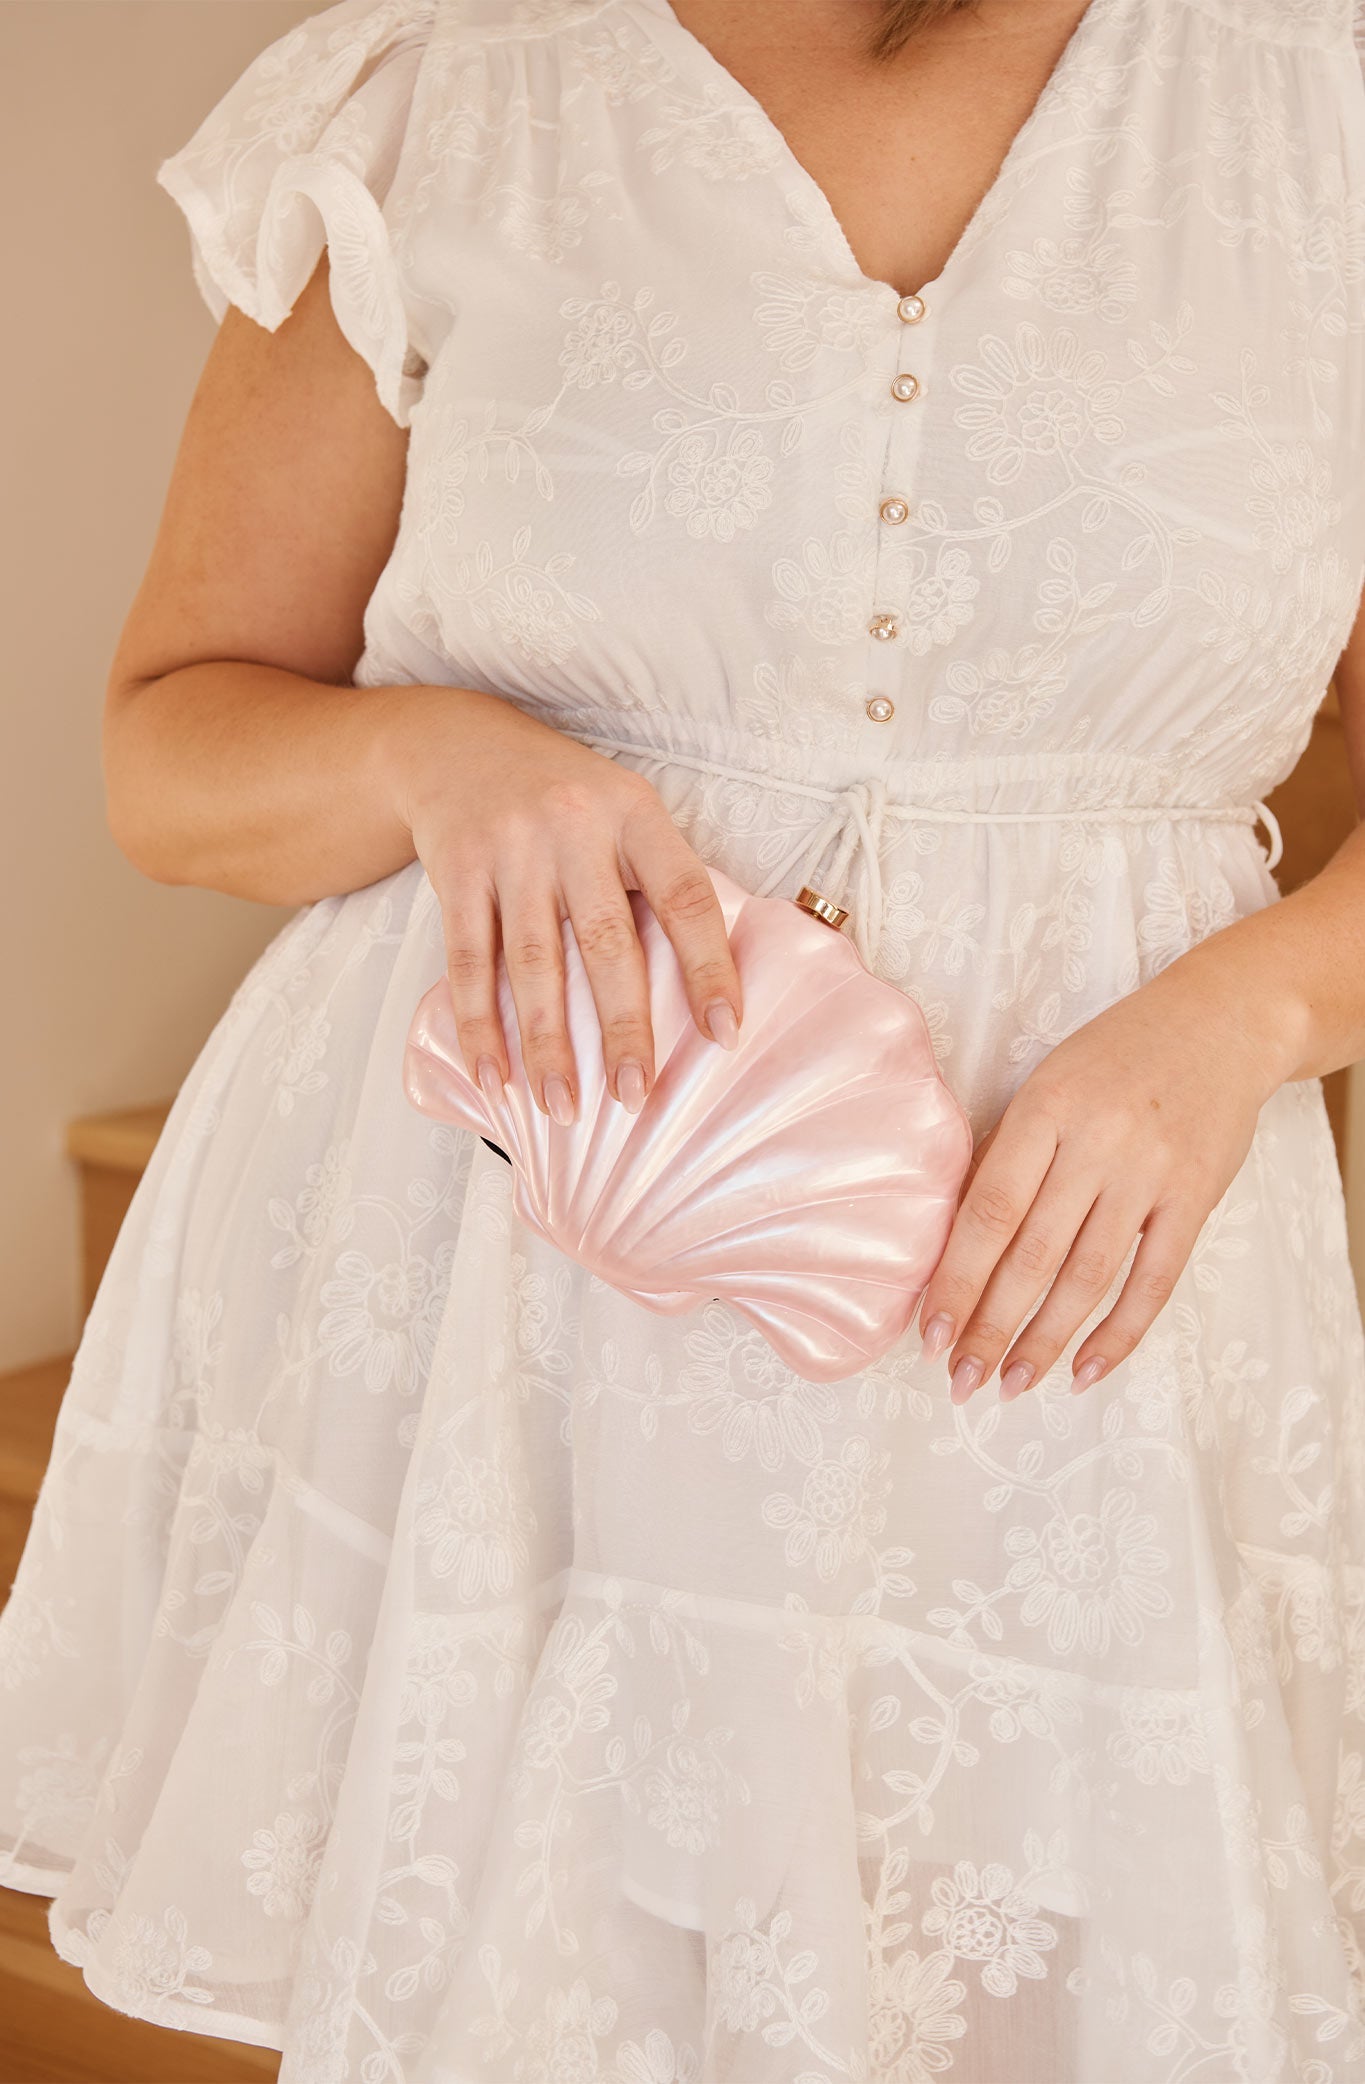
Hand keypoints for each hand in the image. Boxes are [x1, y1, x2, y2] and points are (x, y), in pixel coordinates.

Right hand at [387, 687, 741, 1119]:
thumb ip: (655, 877)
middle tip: (635, 1097)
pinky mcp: (455, 869)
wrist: (455, 744)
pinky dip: (480, 1025)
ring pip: (534, 963)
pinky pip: (468, 961)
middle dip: (622, 1029)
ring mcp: (510, 848)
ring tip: (562, 1107)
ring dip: (547, 1045)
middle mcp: (574, 826)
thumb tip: (705, 986)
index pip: (685, 898)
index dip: (709, 967)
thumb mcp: (621, 809)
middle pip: (606, 943)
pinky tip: (494, 1075)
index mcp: (634, 812)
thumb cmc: (563, 798)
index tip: (725, 1034)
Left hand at [914, 955, 1298, 1402]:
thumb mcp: (1048, 1082)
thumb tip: (956, 1243)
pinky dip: (1118, 1334)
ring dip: (1044, 1341)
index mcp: (1044, 1108)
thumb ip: (1009, 1152)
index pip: (988, 1212)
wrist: (1221, 1021)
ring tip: (1011, 1385)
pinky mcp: (1195, 1198)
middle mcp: (1096, 1142)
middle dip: (989, 1327)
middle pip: (1032, 1254)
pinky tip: (1084, 1371)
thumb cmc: (1115, 1056)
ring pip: (1087, 1277)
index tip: (928, 1333)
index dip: (956, 1280)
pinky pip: (1154, 1281)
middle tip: (958, 1380)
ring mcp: (1149, 1173)